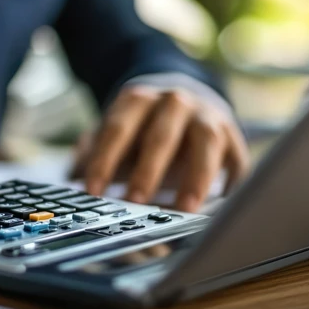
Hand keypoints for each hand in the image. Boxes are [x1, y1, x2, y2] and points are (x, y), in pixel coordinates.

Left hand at [77, 85, 248, 211]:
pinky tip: (218, 209)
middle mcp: (176, 102)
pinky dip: (230, 185)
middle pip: (161, 135)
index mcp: (140, 99)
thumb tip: (73, 178)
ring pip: (205, 142)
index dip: (104, 160)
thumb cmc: (142, 126)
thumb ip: (93, 151)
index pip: (118, 128)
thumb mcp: (115, 129)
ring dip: (195, 177)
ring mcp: (208, 117)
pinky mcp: (234, 138)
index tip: (93, 191)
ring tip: (183, 209)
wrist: (186, 98)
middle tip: (134, 201)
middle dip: (148, 170)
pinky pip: (236, 161)